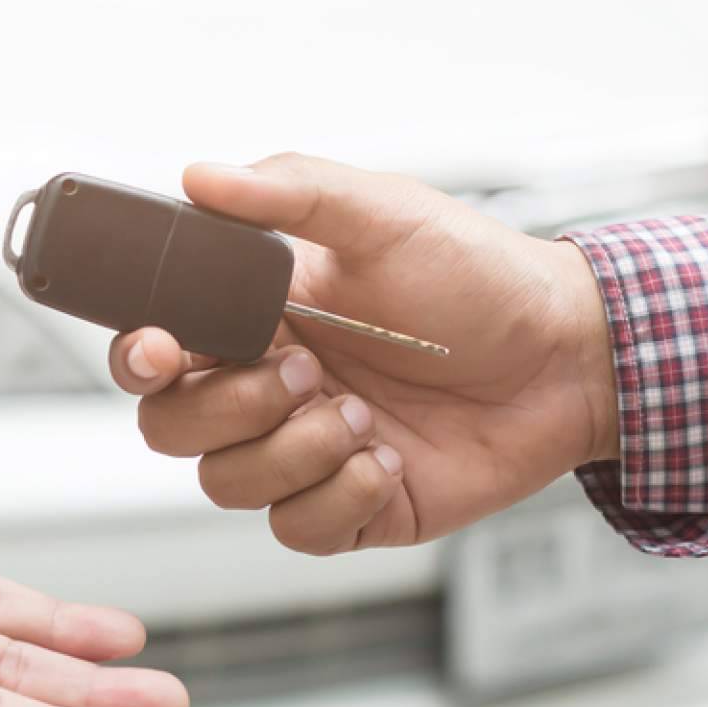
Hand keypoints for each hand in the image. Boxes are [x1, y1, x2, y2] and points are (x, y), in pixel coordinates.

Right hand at [111, 154, 618, 554]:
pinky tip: (389, 459)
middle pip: (171, 427)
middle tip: (309, 371)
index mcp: (257, 318)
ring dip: (293, 451)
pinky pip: (298, 529)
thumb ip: (288, 192)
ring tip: (364, 416)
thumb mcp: (384, 213)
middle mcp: (268, 388)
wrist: (569, 356)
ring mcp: (306, 453)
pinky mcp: (353, 508)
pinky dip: (341, 497)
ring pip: (228, 484)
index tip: (164, 348)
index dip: (139, 358)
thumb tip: (200, 177)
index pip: (155, 351)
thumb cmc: (478, 277)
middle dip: (229, 406)